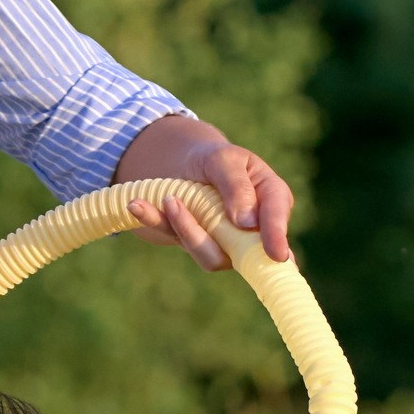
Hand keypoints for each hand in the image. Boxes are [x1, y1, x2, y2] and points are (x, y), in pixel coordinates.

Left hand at [114, 116, 293, 268]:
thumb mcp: (224, 160)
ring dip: (182, 228)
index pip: (277, 221)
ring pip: (207, 254)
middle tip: (177, 204)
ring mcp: (221, 242)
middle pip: (242, 251)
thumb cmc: (214, 159)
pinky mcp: (192, 242)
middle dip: (209, 234)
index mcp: (270, 200)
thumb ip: (237, 186)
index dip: (278, 238)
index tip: (276, 254)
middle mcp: (250, 229)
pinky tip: (135, 205)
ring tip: (166, 198)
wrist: (182, 163)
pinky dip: (153, 220)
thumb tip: (248, 222)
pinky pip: (174, 238)